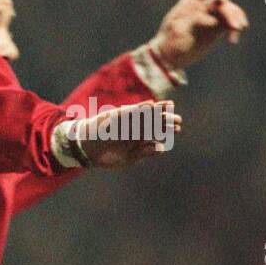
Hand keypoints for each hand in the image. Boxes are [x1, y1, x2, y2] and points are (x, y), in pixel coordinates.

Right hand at [65, 101, 182, 168]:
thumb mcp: (127, 159)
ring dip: (156, 110)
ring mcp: (126, 121)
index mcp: (137, 139)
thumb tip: (161, 148)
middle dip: (166, 120)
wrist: (86, 149)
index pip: (156, 132)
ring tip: (169, 106)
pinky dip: (140, 108)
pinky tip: (151, 105)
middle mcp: (134, 129)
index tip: (179, 128)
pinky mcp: (117, 115)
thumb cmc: (105, 156)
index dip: (168, 129)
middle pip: (153, 122)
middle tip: (179, 119)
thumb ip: (143, 153)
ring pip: (144, 114)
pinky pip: (130, 111)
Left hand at [150, 0, 248, 70]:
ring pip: (229, 12)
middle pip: (222, 3)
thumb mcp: (175, 31)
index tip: (222, 1)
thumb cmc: (167, 44)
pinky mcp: (216, 30)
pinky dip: (234, 30)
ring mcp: (210, 18)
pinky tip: (232, 40)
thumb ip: (192, 21)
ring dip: (236, 19)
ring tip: (237, 30)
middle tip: (235, 26)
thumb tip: (213, 20)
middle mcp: (202, 8)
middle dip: (230, 12)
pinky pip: (229, 25)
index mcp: (189, 3)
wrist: (167, 59)